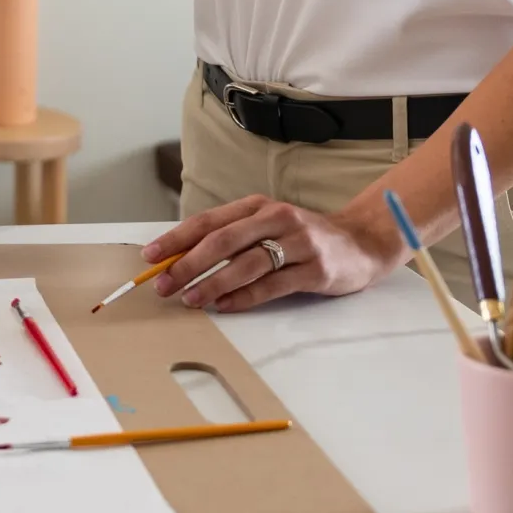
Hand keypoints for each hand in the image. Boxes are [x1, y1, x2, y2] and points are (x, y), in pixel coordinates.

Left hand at [141, 193, 406, 313]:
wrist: (361, 243)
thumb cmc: (302, 238)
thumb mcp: (266, 226)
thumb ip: (231, 239)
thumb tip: (180, 259)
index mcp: (257, 206)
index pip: (208, 221)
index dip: (176, 238)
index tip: (151, 256)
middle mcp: (276, 219)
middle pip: (223, 241)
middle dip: (188, 264)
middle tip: (164, 284)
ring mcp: (298, 243)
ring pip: (246, 264)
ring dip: (212, 282)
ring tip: (190, 299)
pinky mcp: (315, 269)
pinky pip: (273, 285)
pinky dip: (244, 297)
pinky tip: (224, 305)